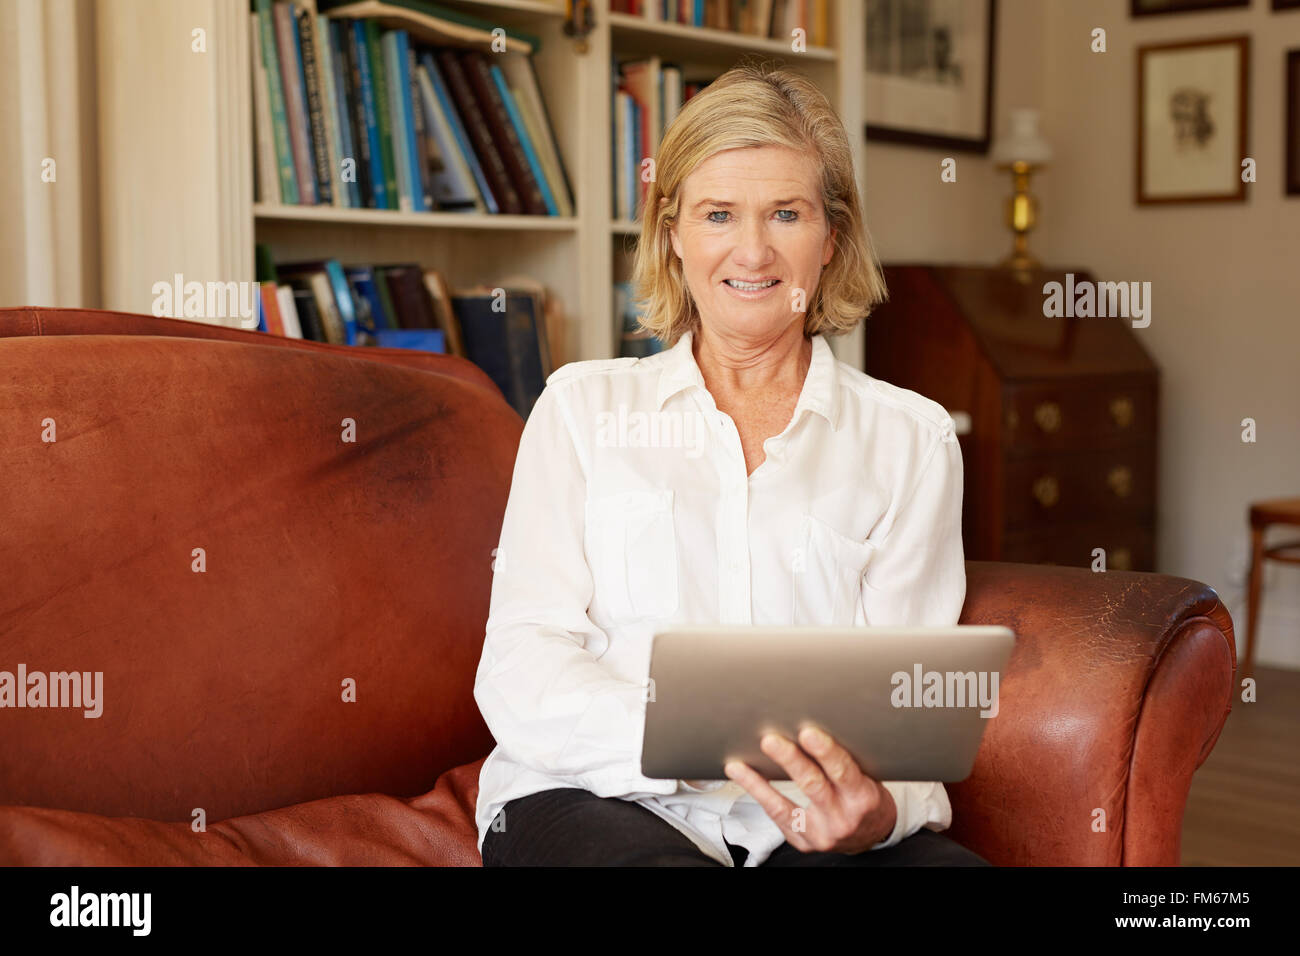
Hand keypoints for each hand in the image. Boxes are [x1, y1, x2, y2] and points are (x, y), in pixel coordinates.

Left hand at [724, 726, 896, 854]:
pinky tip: (743, 778)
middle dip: (790, 761)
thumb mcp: (868, 777)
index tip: (808, 732)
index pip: (843, 772)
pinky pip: (777, 817)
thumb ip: (844, 758)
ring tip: (740, 765)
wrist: (870, 835)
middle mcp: (842, 819)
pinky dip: (758, 795)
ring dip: (759, 783)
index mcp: (863, 798)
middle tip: (770, 740)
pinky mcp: (804, 842)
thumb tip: (812, 722)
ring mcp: (822, 834)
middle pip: (813, 786)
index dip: (825, 752)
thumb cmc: (866, 797)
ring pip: (785, 807)